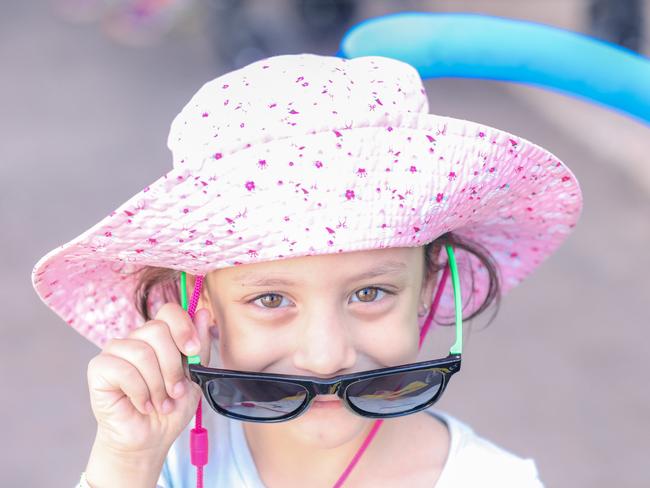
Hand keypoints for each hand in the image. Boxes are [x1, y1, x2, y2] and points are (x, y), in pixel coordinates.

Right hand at [86, 304, 213, 456]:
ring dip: (157, 385)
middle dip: (172, 366)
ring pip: (142, 352)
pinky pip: (123, 370)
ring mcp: (116, 351)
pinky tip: (144, 405)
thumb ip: (199, 346)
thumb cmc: (171, 406)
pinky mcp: (99, 368)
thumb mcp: (195, 376)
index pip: (169, 311)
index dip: (183, 327)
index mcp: (160, 335)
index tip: (193, 351)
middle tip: (176, 391)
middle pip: (157, 330)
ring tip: (162, 403)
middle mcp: (137, 338)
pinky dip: (140, 393)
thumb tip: (202, 313)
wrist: (151, 438)